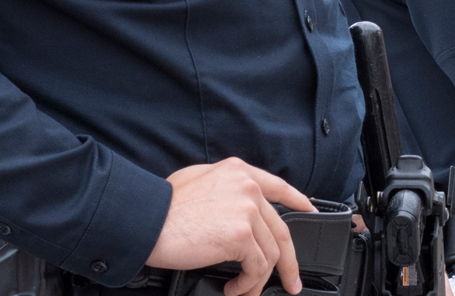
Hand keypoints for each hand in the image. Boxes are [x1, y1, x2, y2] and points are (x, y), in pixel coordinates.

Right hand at [148, 158, 315, 295]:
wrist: (143, 222)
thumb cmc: (161, 208)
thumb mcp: (197, 181)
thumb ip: (224, 189)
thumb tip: (237, 212)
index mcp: (238, 171)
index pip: (279, 186)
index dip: (299, 201)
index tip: (311, 213)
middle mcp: (247, 186)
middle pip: (281, 228)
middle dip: (290, 261)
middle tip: (291, 281)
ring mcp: (247, 209)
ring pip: (271, 253)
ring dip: (259, 279)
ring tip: (245, 291)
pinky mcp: (241, 235)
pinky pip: (257, 267)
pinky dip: (249, 284)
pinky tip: (235, 289)